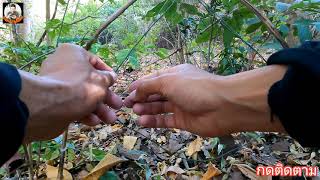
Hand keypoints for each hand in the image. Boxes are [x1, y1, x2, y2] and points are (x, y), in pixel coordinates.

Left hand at [20, 44, 121, 141]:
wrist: (51, 107)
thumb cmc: (80, 87)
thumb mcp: (102, 80)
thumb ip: (108, 78)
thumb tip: (111, 77)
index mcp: (73, 53)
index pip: (94, 61)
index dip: (108, 73)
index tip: (115, 84)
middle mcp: (63, 66)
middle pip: (90, 81)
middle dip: (106, 97)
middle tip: (117, 106)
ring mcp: (57, 84)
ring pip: (82, 95)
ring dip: (98, 108)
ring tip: (110, 120)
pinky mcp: (53, 101)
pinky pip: (72, 104)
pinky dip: (84, 113)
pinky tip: (94, 122)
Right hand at [124, 64, 285, 136]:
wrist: (223, 106)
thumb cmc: (194, 88)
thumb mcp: (168, 81)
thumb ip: (149, 85)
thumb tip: (134, 90)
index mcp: (175, 75)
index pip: (153, 79)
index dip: (140, 85)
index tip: (127, 92)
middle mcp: (177, 89)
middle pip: (155, 94)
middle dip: (141, 98)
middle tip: (127, 105)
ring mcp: (180, 106)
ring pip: (158, 108)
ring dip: (146, 110)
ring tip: (135, 113)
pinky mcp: (183, 121)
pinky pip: (165, 121)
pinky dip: (153, 122)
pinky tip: (143, 122)